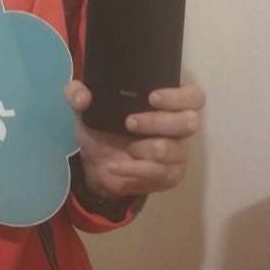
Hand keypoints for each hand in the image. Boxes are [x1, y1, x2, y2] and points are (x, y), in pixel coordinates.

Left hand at [65, 80, 204, 199]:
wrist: (97, 165)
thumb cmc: (102, 128)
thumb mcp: (85, 108)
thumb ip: (77, 93)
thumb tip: (83, 96)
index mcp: (168, 103)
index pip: (193, 96)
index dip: (178, 96)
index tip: (152, 97)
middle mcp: (180, 126)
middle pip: (188, 122)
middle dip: (157, 122)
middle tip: (129, 122)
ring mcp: (178, 152)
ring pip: (173, 149)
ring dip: (145, 148)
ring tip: (126, 148)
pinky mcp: (171, 176)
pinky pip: (159, 173)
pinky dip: (133, 169)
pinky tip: (115, 165)